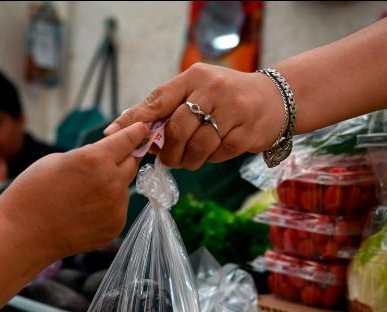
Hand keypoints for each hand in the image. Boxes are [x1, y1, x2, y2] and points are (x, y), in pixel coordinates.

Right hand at [0, 122, 148, 261]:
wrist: (21, 234)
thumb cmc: (32, 191)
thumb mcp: (58, 160)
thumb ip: (88, 155)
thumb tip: (107, 156)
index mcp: (96, 159)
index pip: (128, 140)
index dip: (136, 132)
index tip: (143, 128)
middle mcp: (111, 183)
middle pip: (132, 163)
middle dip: (124, 158)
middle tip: (110, 160)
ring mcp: (116, 208)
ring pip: (124, 187)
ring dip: (113, 183)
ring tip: (84, 192)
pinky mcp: (115, 226)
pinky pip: (118, 208)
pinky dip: (108, 205)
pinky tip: (85, 210)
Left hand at [103, 63, 285, 170]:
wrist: (274, 100)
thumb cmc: (225, 98)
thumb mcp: (198, 92)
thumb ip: (168, 108)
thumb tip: (128, 127)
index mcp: (195, 77)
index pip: (158, 99)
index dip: (134, 119)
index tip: (112, 132)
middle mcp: (213, 89)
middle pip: (177, 128)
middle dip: (168, 150)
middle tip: (169, 159)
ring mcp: (232, 110)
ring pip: (197, 146)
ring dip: (188, 160)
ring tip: (189, 160)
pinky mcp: (246, 132)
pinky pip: (217, 155)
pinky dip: (210, 159)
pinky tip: (213, 152)